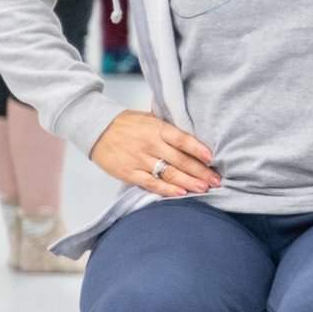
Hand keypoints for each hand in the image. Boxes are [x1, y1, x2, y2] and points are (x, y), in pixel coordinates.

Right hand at [89, 110, 219, 197]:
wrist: (96, 128)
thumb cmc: (128, 123)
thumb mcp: (150, 118)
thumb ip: (170, 127)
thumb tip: (195, 133)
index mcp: (157, 128)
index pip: (182, 139)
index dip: (198, 149)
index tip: (212, 158)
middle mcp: (150, 144)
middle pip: (180, 160)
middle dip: (201, 171)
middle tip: (217, 180)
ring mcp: (139, 159)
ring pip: (169, 173)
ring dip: (189, 182)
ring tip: (205, 188)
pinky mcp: (129, 173)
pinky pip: (151, 183)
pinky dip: (167, 189)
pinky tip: (182, 193)